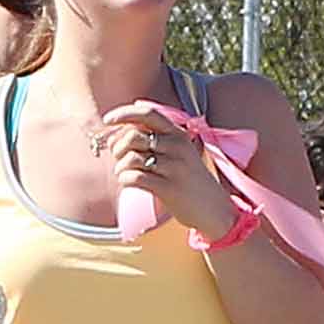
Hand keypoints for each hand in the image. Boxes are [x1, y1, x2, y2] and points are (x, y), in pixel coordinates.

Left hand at [95, 100, 239, 233]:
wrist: (215, 210)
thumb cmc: (191, 181)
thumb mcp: (182, 153)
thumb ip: (157, 138)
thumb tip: (118, 131)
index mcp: (179, 135)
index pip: (148, 114)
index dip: (124, 113)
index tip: (108, 120)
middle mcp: (177, 148)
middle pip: (133, 135)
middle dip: (117, 146)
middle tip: (119, 157)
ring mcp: (174, 168)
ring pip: (131, 157)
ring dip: (120, 166)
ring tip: (124, 173)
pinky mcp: (168, 188)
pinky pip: (134, 177)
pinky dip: (124, 179)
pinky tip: (129, 183)